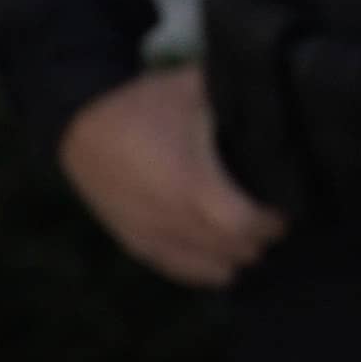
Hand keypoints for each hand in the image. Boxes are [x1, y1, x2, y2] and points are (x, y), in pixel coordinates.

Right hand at [57, 64, 285, 288]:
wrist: (79, 125)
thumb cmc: (140, 106)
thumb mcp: (189, 88)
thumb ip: (234, 92)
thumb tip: (275, 90)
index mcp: (192, 186)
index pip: (248, 227)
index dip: (273, 221)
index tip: (281, 206)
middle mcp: (174, 223)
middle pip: (237, 253)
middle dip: (259, 236)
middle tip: (266, 214)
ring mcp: (155, 239)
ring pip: (216, 271)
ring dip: (235, 253)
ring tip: (240, 228)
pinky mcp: (139, 246)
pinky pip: (186, 273)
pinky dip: (208, 265)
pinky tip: (213, 244)